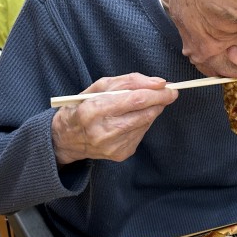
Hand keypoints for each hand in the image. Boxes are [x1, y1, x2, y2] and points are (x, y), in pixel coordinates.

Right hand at [51, 73, 177, 165]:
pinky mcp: (120, 154)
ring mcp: (112, 146)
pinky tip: (135, 118)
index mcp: (93, 110)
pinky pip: (141, 134)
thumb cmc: (82, 107)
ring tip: (149, 103)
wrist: (66, 139)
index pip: (134, 100)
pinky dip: (143, 123)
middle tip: (169, 93)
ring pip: (145, 123)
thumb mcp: (98, 87)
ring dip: (152, 111)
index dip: (156, 93)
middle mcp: (103, 131)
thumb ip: (128, 81)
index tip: (170, 87)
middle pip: (143, 113)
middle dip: (160, 101)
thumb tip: (158, 82)